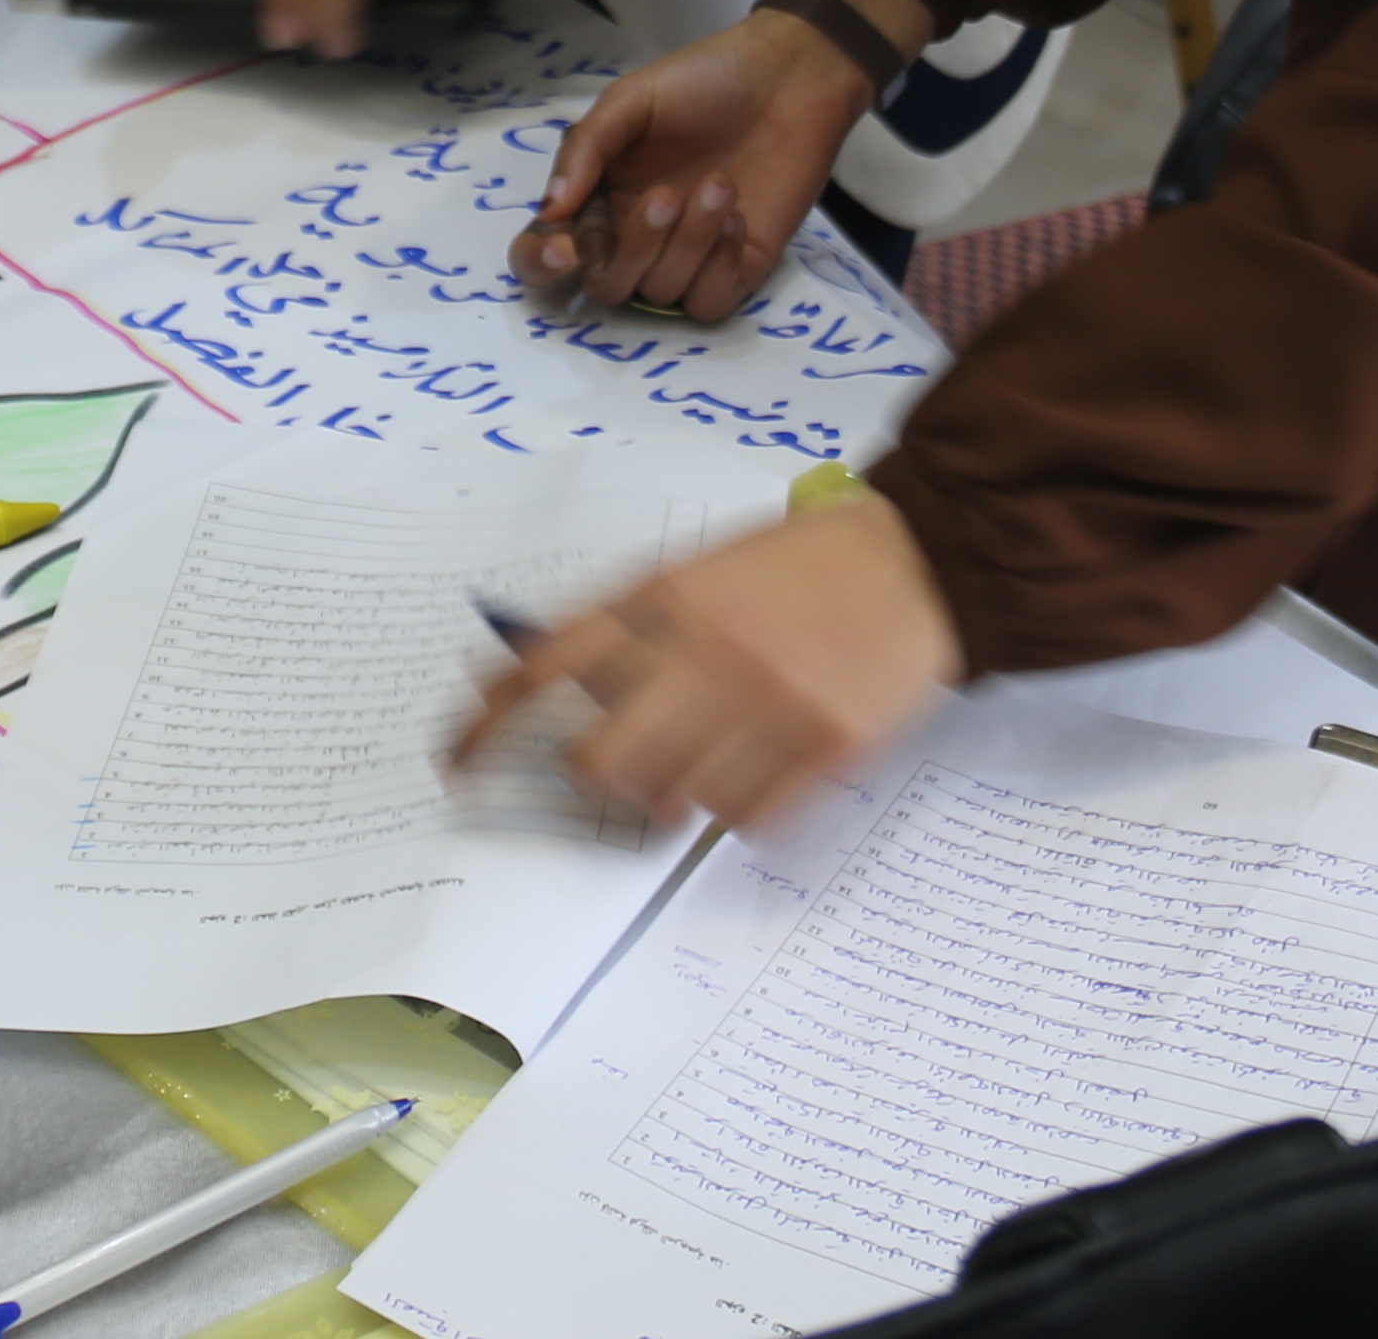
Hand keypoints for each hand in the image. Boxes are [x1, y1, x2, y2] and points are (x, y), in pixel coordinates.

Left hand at [451, 488, 964, 836]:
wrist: (918, 561)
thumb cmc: (800, 564)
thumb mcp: (701, 567)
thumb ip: (629, 619)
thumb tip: (534, 671)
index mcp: (665, 595)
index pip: (546, 664)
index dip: (488, 721)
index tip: (459, 760)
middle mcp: (706, 651)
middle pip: (600, 759)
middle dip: (593, 778)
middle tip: (611, 773)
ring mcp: (766, 703)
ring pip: (669, 798)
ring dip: (666, 795)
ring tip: (697, 762)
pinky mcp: (823, 746)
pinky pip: (743, 817)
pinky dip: (732, 810)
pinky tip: (753, 771)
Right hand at [513, 0, 911, 318]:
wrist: (789, 77)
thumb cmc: (703, 81)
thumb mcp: (631, 99)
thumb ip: (585, 150)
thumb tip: (549, 211)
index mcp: (598, 197)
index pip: (545, 253)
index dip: (541, 263)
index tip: (566, 249)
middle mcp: (634, 236)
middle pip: (606, 286)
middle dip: (633, 249)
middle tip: (668, 195)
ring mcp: (686, 257)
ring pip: (659, 293)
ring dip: (688, 242)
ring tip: (721, 184)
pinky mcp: (736, 271)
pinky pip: (707, 304)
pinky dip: (718, 266)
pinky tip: (739, 218)